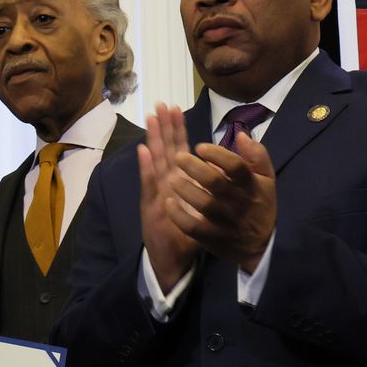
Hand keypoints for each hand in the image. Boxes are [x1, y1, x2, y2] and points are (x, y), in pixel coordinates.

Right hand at [138, 103, 203, 288]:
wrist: (173, 263)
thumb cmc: (188, 236)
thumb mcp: (203, 209)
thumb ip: (210, 188)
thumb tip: (222, 167)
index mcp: (178, 182)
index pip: (179, 150)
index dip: (178, 130)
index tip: (177, 108)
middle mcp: (166, 184)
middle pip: (165, 150)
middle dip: (164, 127)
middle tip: (162, 103)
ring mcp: (157, 195)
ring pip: (155, 162)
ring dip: (153, 139)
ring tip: (152, 118)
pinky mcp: (151, 208)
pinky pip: (150, 186)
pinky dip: (146, 168)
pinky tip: (144, 151)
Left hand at [180, 133, 275, 272]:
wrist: (260, 245)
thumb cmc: (259, 205)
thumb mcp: (267, 178)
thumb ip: (257, 155)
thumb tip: (241, 134)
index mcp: (250, 185)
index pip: (235, 166)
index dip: (217, 154)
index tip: (200, 146)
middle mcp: (236, 202)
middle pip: (214, 182)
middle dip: (194, 167)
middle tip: (178, 157)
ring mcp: (223, 221)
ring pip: (201, 203)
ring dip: (184, 189)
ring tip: (171, 178)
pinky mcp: (210, 237)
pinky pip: (191, 227)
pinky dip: (178, 215)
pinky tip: (169, 202)